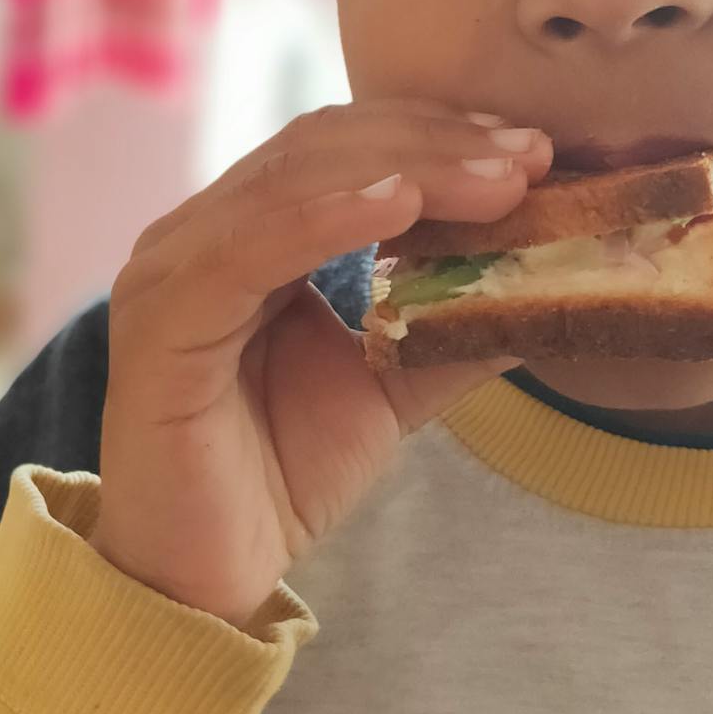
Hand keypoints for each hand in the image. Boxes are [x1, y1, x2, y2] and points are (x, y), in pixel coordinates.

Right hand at [88, 102, 552, 627]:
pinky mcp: (160, 322)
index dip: (438, 135)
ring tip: (494, 181)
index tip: (532, 150)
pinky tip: (402, 203)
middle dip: (435, 143)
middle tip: (529, 157)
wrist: (204, 578)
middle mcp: (198, 235)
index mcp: (245, 233)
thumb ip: (453, 325)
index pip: (343, 148)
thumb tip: (552, 276)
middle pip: (322, 146)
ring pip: (292, 182)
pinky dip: (328, 216)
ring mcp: (170, 270)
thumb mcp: (391, 385)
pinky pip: (248, 249)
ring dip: (404, 168)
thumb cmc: (279, 477)